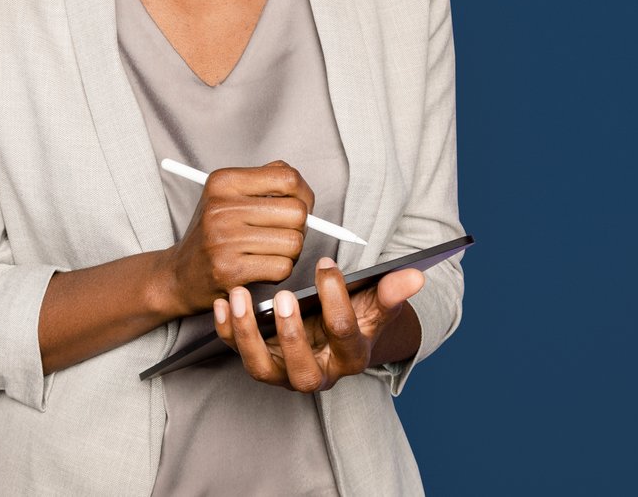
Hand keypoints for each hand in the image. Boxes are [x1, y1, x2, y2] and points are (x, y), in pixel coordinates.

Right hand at [160, 162, 314, 315]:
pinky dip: (280, 271)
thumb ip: (266, 181)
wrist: (178, 275)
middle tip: (284, 234)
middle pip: (297, 212)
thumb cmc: (213, 234)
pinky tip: (262, 268)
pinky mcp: (229, 270)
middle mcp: (221, 208)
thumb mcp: (228, 196)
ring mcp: (224, 239)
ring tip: (270, 252)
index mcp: (223, 182)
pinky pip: (282, 268)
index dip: (304, 195)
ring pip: (294, 243)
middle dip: (300, 227)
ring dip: (290, 253)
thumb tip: (304, 190)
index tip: (299, 206)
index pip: (288, 178)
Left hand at [214, 257, 425, 391]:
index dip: (337, 298)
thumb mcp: (376, 304)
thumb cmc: (357, 315)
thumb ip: (392, 291)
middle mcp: (318, 374)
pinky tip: (221, 302)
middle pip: (302, 372)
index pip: (345, 334)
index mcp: (351, 358)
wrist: (335, 335)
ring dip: (247, 335)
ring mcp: (285, 373)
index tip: (327, 264)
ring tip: (238, 298)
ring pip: (261, 369)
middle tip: (284, 297)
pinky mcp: (261, 362)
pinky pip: (237, 353)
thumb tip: (416, 275)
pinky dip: (225, 331)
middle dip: (292, 336)